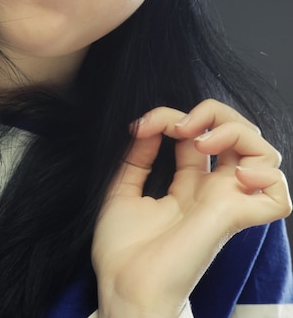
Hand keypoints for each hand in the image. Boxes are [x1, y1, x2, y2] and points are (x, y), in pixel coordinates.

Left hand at [92, 100, 290, 317]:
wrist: (123, 287)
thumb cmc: (123, 250)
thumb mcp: (122, 190)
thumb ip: (136, 157)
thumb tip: (145, 126)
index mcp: (189, 184)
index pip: (200, 133)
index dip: (174, 116)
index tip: (143, 125)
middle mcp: (212, 190)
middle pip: (241, 133)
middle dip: (215, 113)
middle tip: (180, 126)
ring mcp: (226, 202)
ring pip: (265, 154)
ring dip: (237, 133)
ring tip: (204, 143)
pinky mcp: (232, 218)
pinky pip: (277, 197)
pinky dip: (266, 176)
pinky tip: (235, 173)